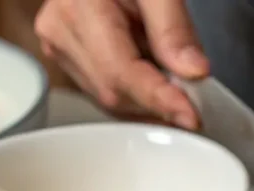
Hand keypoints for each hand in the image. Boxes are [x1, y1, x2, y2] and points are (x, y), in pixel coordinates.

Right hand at [34, 0, 208, 127]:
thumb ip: (174, 27)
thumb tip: (192, 71)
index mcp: (78, 8)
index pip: (121, 73)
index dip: (158, 100)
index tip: (190, 116)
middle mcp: (61, 33)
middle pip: (114, 93)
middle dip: (157, 104)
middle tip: (194, 101)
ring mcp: (60, 49)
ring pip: (109, 100)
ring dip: (147, 99)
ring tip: (170, 75)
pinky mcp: (67, 59)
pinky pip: (104, 92)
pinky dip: (135, 93)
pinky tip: (152, 76)